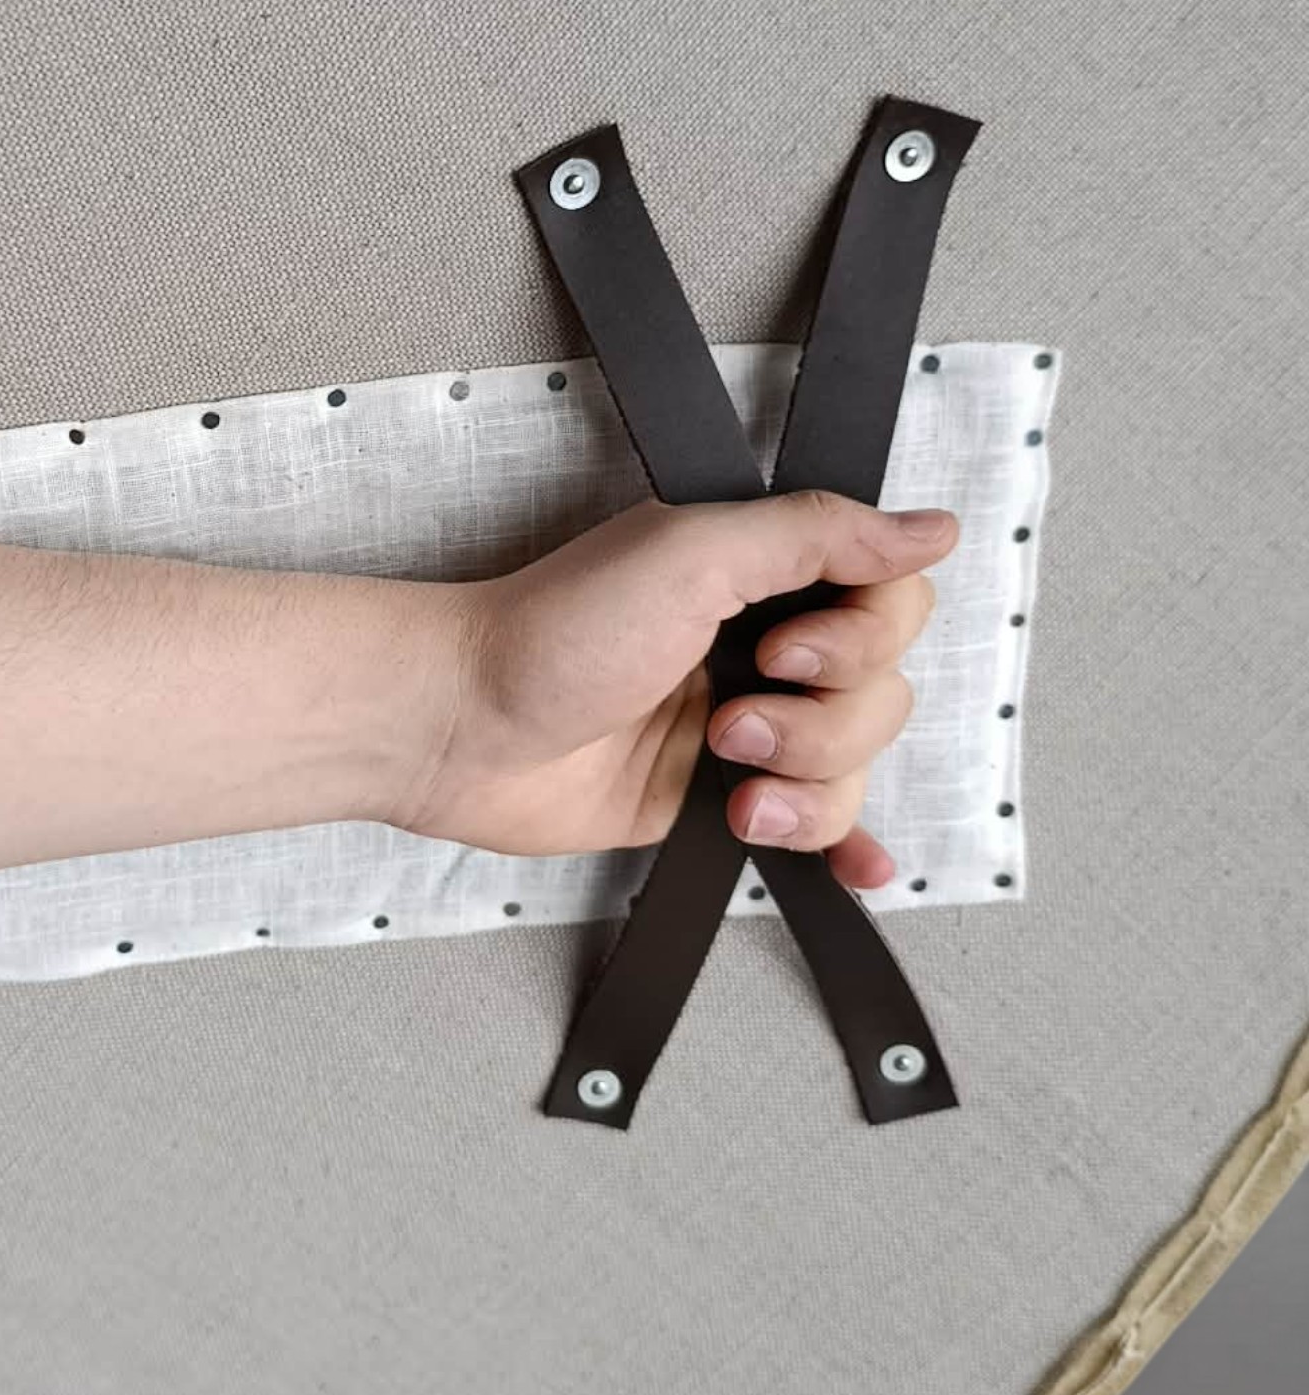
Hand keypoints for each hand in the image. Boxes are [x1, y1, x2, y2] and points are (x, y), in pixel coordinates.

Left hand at [400, 491, 957, 890]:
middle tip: (733, 717)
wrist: (461, 728)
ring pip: (855, 764)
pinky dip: (841, 842)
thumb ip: (815, 536)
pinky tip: (859, 867)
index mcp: (758, 571)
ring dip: (807, 782)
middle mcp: (760, 643)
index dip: (862, 635)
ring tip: (725, 776)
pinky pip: (814, 823)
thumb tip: (934, 527)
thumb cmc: (552, 631)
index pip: (891, 597)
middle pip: (884, 690)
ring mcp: (742, 725)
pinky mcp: (714, 798)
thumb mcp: (690, 555)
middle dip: (823, 719)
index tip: (786, 648)